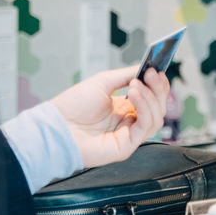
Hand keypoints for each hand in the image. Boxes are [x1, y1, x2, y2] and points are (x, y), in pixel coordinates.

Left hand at [49, 65, 169, 168]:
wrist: (57, 126)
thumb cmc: (73, 107)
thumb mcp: (103, 82)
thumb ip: (126, 75)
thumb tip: (147, 68)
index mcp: (125, 108)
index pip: (152, 98)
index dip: (158, 86)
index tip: (157, 70)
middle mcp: (129, 122)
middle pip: (158, 107)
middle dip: (157, 89)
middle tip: (150, 74)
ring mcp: (129, 135)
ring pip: (156, 118)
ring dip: (150, 98)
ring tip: (135, 86)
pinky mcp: (127, 146)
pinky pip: (145, 127)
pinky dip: (144, 108)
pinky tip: (134, 96)